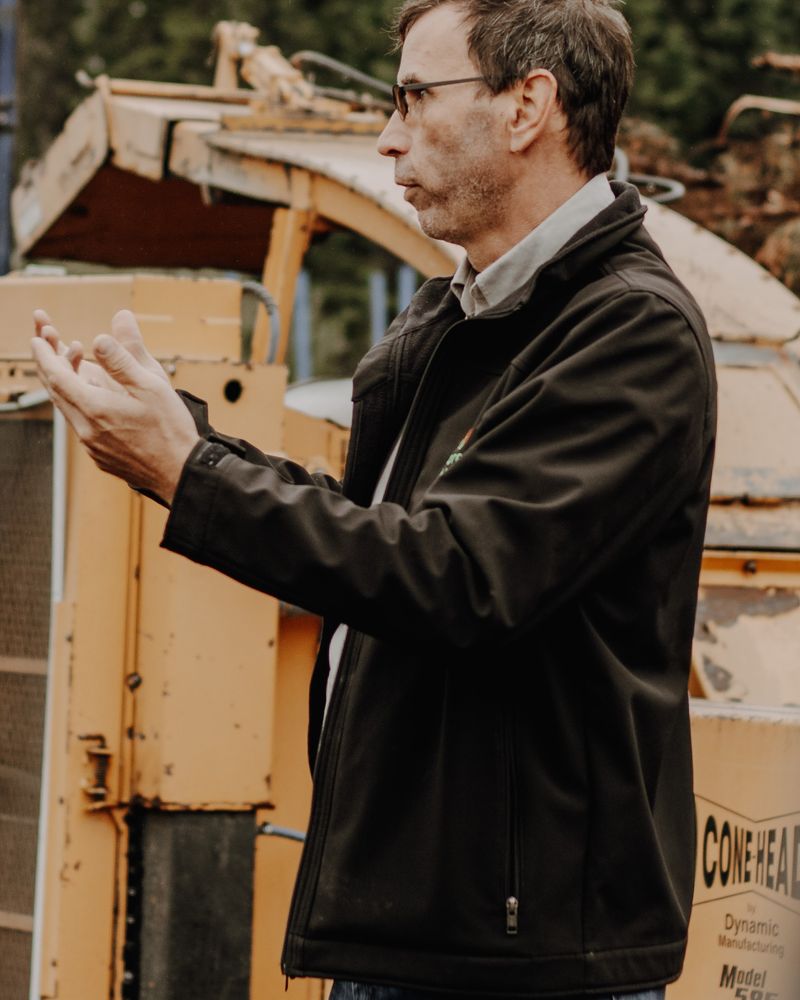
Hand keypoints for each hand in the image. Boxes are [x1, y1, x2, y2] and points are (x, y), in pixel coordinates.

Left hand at [32, 309, 200, 503]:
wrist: (181, 473)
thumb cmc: (171, 431)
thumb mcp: (152, 387)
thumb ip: (123, 360)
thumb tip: (100, 337)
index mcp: (96, 409)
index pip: (56, 376)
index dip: (44, 355)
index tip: (36, 338)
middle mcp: (87, 429)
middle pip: (56, 393)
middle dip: (49, 367)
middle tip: (46, 346)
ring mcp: (92, 446)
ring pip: (68, 410)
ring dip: (65, 386)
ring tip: (71, 368)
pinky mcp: (101, 456)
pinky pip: (80, 426)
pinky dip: (79, 405)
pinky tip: (92, 399)